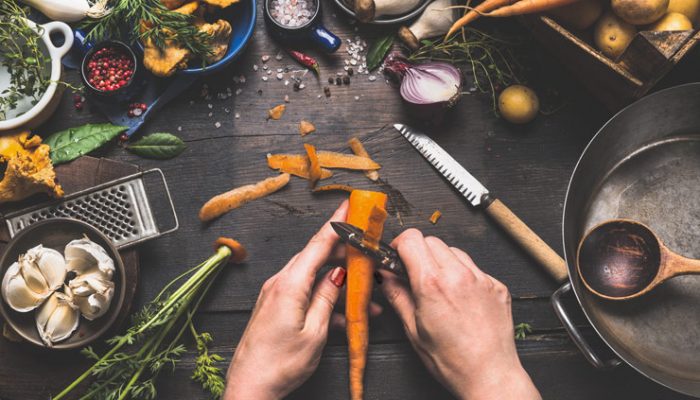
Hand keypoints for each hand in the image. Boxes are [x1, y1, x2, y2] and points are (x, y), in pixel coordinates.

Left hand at [223, 201, 349, 399]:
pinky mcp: (274, 307)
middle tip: (365, 246)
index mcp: (289, 285)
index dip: (337, 223)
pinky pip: (303, 292)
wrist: (249, 388)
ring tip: (365, 293)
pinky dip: (324, 297)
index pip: (318, 244)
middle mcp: (279, 283)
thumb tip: (338, 275)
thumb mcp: (315, 332)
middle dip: (342, 251)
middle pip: (316, 256)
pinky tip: (343, 313)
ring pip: (312, 276)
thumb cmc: (279, 365)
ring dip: (337, 281)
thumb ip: (328, 299)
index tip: (350, 204)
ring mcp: (275, 295)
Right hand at [379, 229, 540, 399]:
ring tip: (439, 287)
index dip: (399, 244)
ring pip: (454, 251)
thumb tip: (385, 276)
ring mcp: (481, 278)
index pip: (411, 239)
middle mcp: (458, 275)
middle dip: (419, 252)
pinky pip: (474, 268)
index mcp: (432, 284)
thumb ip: (397, 295)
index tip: (397, 256)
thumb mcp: (413, 329)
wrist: (489, 375)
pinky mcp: (496, 285)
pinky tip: (459, 297)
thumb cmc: (452, 361)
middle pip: (432, 241)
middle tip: (415, 274)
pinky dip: (463, 275)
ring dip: (442, 261)